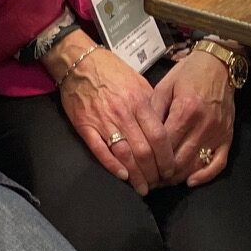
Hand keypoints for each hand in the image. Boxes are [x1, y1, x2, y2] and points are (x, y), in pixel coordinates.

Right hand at [51, 36, 175, 192]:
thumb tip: (165, 126)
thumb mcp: (138, 81)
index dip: (167, 158)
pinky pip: (100, 151)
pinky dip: (112, 166)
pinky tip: (122, 176)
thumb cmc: (111, 70)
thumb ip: (152, 104)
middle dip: (153, 172)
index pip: (159, 136)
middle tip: (158, 184)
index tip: (170, 170)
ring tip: (143, 188)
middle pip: (143, 151)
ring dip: (136, 176)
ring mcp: (103, 121)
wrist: (79, 62)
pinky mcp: (85, 126)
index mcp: (139, 101)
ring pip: (124, 155)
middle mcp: (123, 113)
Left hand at [152, 47, 235, 185]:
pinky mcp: (228, 137)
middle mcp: (203, 125)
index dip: (150, 159)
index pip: (164, 145)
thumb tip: (141, 135)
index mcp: (185, 110)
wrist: (219, 64)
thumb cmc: (189, 73)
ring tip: (164, 180)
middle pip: (179, 160)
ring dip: (178, 177)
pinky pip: (218, 163)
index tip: (139, 166)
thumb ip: (153, 110)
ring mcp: (217, 133)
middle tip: (150, 178)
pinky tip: (191, 181)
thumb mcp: (165, 85)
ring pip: (195, 165)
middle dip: (162, 173)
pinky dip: (205, 176)